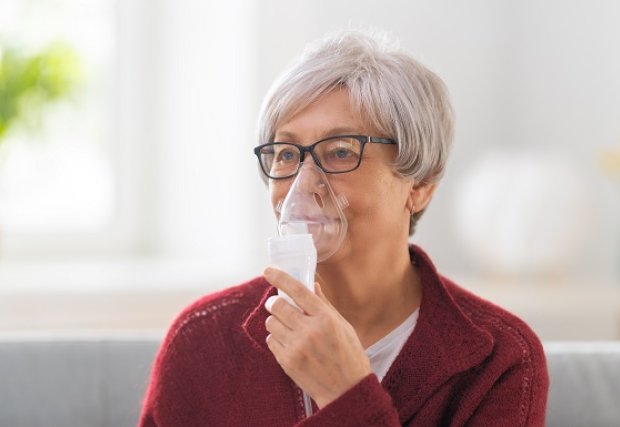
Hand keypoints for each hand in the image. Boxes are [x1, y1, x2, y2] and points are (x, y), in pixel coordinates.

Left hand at [263, 267, 371, 408]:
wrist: (346, 392)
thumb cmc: (349, 357)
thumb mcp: (344, 326)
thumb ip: (325, 305)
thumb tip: (312, 285)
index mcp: (326, 318)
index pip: (298, 290)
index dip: (280, 277)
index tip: (268, 271)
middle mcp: (309, 331)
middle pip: (277, 305)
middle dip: (275, 302)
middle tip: (278, 304)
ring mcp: (296, 347)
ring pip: (271, 323)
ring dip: (275, 321)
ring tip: (287, 327)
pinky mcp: (287, 362)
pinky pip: (271, 341)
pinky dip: (276, 338)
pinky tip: (289, 343)